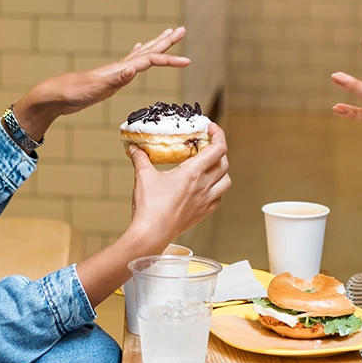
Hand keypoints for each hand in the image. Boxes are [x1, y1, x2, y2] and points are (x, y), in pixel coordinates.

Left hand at [13, 27, 189, 140]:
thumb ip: (115, 79)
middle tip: (182, 30)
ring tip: (168, 34)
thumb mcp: (95, 89)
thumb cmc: (73, 93)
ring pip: (142, 54)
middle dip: (166, 41)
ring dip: (156, 44)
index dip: (169, 60)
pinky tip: (140, 48)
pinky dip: (139, 54)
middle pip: (148, 50)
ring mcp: (115, 71)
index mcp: (120, 69)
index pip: (150, 60)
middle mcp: (120, 66)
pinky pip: (130, 62)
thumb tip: (134, 68)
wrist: (55, 96)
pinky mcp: (111, 77)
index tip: (187, 62)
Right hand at [125, 122, 229, 250]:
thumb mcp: (143, 177)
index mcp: (193, 173)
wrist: (151, 234)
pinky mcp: (202, 213)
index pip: (218, 148)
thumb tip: (135, 148)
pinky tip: (206, 188)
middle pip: (224, 162)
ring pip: (226, 181)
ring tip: (209, 166)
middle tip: (206, 145)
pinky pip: (219, 198)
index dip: (218, 134)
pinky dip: (217, 189)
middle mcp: (204, 186)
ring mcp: (205, 201)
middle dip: (218, 150)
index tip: (210, 128)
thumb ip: (141, 159)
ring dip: (221, 170)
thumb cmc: (149, 208)